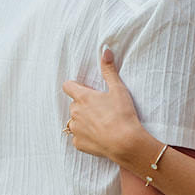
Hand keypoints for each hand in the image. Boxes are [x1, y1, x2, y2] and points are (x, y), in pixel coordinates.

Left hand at [62, 47, 147, 168]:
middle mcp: (74, 112)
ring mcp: (76, 129)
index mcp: (82, 97)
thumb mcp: (118, 89)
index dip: (76, 87)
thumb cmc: (123, 114)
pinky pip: (78, 137)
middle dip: (84, 105)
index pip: (67, 86)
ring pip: (75, 121)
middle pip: (74, 104)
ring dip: (84, 121)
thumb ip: (109, 70)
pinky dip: (86, 136)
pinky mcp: (79, 144)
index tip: (87, 91)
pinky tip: (100, 136)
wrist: (126, 143)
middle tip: (102, 109)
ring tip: (102, 124)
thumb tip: (105, 50)